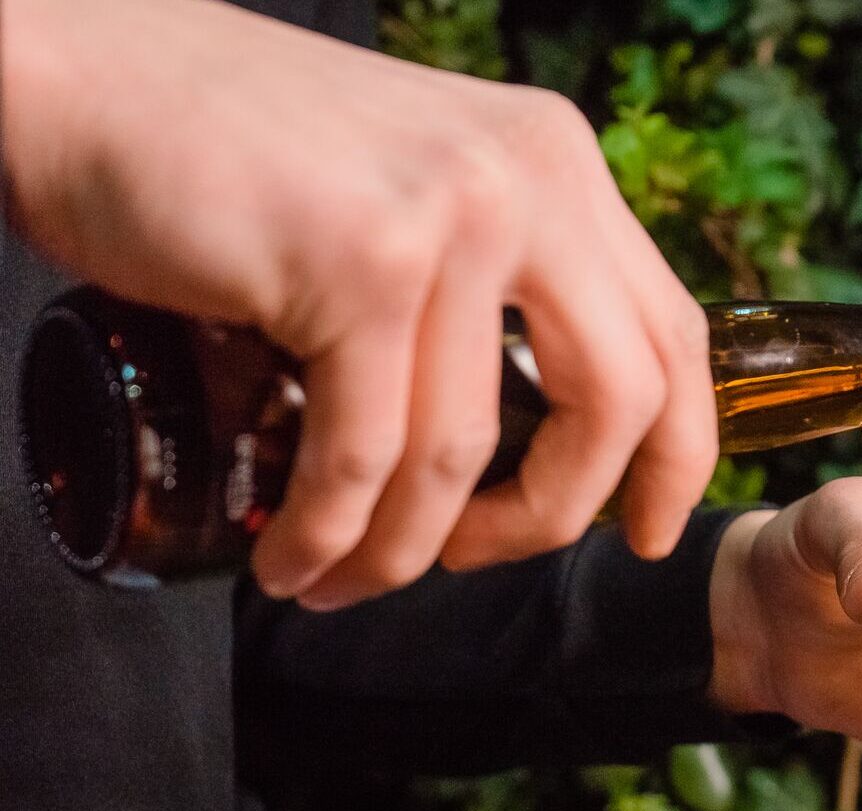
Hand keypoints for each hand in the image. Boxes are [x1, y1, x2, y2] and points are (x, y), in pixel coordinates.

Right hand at [1, 0, 714, 607]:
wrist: (79, 77)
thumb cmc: (231, 155)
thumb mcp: (416, 196)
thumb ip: (493, 284)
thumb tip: (533, 444)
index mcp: (558, 164)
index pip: (673, 333)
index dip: (677, 453)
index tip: (646, 532)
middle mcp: (529, 178)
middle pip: (616, 403)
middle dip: (549, 518)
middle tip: (475, 562)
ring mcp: (452, 216)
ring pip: (466, 450)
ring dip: (403, 549)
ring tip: (342, 578)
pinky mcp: (358, 262)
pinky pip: (366, 454)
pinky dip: (328, 531)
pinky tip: (294, 559)